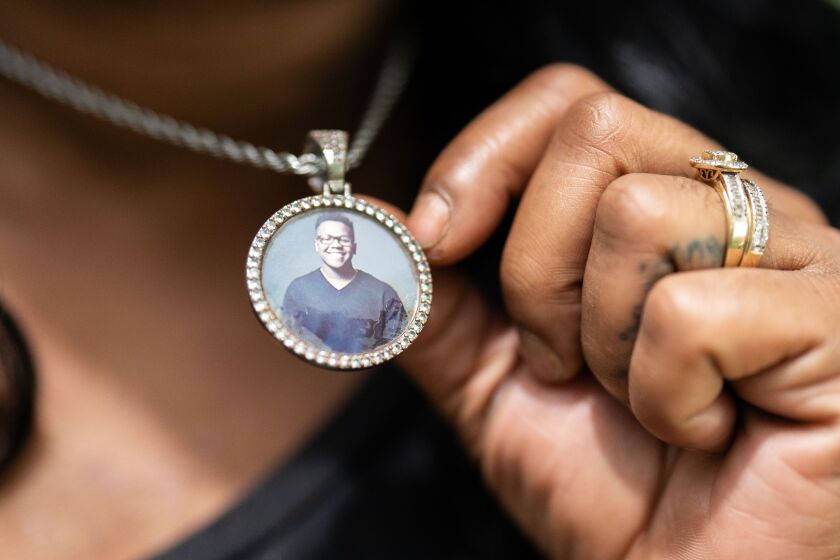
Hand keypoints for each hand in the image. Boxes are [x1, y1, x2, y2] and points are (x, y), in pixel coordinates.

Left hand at [393, 65, 839, 558]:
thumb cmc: (606, 490)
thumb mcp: (490, 382)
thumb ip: (430, 300)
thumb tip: (362, 215)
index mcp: (661, 202)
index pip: (568, 102)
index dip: (487, 158)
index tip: (439, 239)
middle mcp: (735, 208)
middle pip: (595, 134)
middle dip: (536, 269)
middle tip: (559, 360)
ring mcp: (797, 255)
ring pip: (638, 214)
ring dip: (600, 340)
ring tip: (636, 401)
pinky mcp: (834, 320)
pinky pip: (694, 311)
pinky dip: (663, 393)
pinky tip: (700, 430)